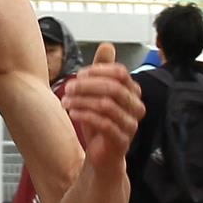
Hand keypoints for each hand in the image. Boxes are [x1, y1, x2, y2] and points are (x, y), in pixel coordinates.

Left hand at [62, 43, 142, 174]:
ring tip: (66, 101)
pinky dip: (85, 116)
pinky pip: (104, 124)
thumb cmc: (100, 124)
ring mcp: (130, 125)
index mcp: (132, 93)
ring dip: (82, 100)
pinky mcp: (121, 140)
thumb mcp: (97, 95)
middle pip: (113, 88)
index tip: (79, 75)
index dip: (98, 71)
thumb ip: (102, 71)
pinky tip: (72, 112)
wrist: (102, 157)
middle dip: (87, 85)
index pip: (120, 73)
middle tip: (68, 87)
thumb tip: (107, 45)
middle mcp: (136, 107)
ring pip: (107, 105)